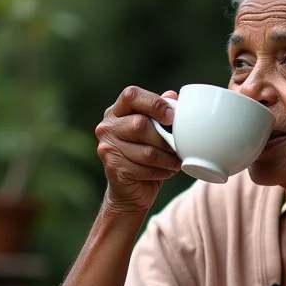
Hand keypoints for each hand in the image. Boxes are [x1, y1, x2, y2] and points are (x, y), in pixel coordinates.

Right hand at [95, 86, 181, 214]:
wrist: (131, 189)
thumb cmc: (147, 154)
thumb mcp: (155, 130)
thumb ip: (161, 112)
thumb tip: (172, 95)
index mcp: (118, 111)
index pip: (131, 95)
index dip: (154, 103)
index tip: (172, 116)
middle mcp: (107, 127)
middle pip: (140, 125)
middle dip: (165, 139)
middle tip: (178, 147)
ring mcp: (107, 148)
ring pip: (147, 152)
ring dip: (168, 159)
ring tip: (176, 162)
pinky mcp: (113, 168)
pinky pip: (145, 169)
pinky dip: (162, 172)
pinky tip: (165, 171)